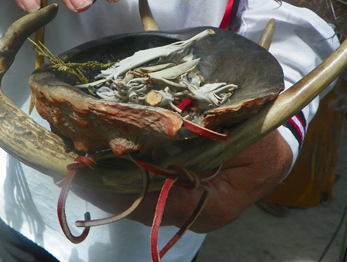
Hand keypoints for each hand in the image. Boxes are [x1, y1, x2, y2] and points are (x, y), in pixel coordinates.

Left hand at [76, 130, 292, 232]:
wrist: (275, 148)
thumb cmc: (262, 140)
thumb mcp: (242, 135)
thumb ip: (207, 137)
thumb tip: (161, 133)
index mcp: (215, 205)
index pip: (159, 204)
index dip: (124, 190)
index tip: (92, 175)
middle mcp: (196, 214)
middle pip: (144, 208)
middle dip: (107, 191)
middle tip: (72, 172)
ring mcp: (187, 208)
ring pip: (141, 204)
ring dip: (110, 187)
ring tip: (76, 170)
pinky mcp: (181, 197)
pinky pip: (147, 194)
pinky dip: (123, 181)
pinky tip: (100, 168)